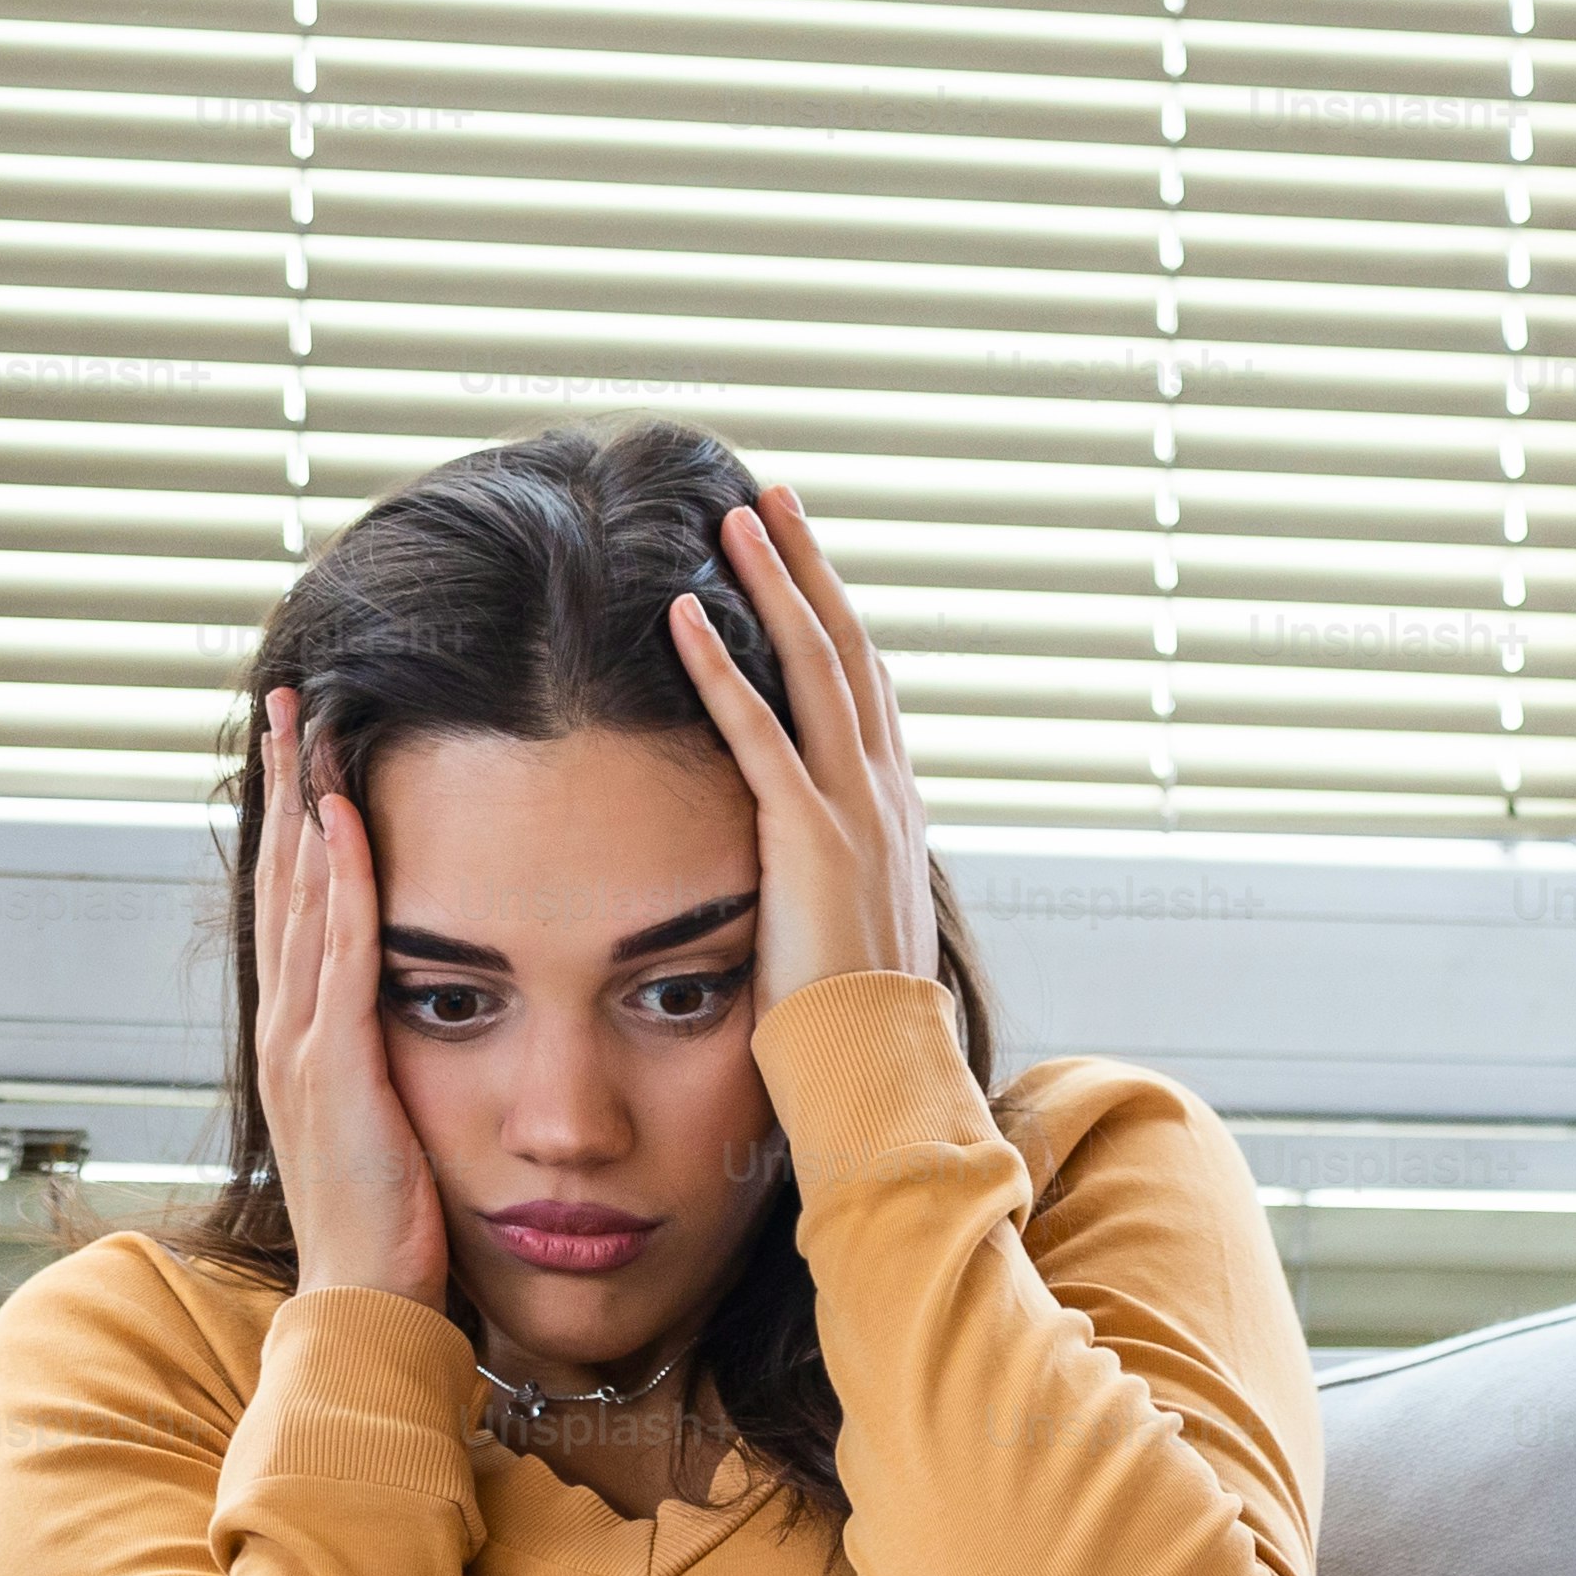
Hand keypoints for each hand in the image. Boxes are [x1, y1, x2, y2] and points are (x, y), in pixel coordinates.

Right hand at [250, 688, 447, 1308]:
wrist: (364, 1308)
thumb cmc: (394, 1226)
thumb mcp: (391, 1120)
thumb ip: (395, 1060)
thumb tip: (432, 1013)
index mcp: (300, 1038)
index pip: (294, 903)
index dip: (294, 820)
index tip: (304, 746)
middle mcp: (286, 1030)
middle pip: (280, 880)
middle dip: (283, 786)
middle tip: (288, 701)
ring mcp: (301, 1047)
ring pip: (297, 900)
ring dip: (301, 806)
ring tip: (305, 726)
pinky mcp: (335, 1070)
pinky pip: (338, 955)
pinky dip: (338, 884)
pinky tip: (343, 820)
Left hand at [670, 488, 941, 1001]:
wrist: (880, 1079)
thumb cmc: (850, 1026)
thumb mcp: (841, 929)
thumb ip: (821, 878)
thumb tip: (790, 862)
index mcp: (893, 811)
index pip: (863, 688)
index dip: (831, 615)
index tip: (799, 557)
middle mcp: (886, 795)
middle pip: (847, 650)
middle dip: (807, 567)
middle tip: (770, 496)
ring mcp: (856, 812)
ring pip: (816, 668)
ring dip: (771, 585)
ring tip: (731, 518)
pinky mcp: (810, 841)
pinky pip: (758, 734)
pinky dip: (721, 667)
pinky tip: (682, 615)